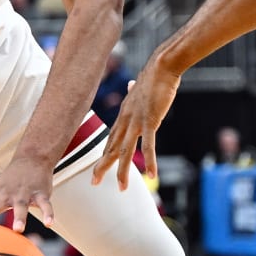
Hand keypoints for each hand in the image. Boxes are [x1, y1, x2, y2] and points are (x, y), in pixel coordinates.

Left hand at [0, 156, 54, 231]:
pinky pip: (45, 205)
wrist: (32, 158)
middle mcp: (5, 194)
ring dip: (20, 217)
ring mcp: (23, 193)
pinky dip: (48, 214)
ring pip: (21, 206)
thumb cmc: (8, 181)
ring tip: (18, 230)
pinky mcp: (40, 194)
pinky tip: (49, 224)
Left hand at [92, 66, 179, 190]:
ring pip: (125, 151)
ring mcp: (136, 122)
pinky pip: (148, 145)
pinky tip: (152, 175)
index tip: (98, 168)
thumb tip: (130, 85)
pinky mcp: (150, 121)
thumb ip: (134, 92)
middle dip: (102, 167)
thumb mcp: (139, 87)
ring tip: (122, 188)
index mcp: (124, 115)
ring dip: (123, 171)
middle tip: (94, 182)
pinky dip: (149, 161)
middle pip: (112, 148)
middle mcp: (126, 120)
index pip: (111, 139)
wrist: (161, 67)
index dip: (104, 155)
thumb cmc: (153, 77)